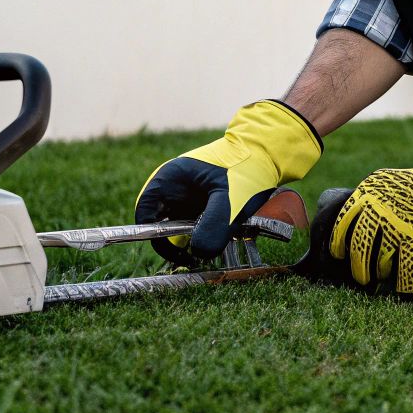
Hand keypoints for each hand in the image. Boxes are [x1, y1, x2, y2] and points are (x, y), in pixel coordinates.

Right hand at [134, 100, 320, 262]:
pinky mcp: (199, 203)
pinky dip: (204, 234)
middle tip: (197, 256)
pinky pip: (194, 225)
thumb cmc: (245, 169)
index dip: (153, 236)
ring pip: (179, 227)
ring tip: (215, 243)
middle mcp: (172, 188)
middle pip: (161, 223)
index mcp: (168, 179)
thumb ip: (214, 225)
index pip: (145, 213)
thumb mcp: (231, 199)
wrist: (267, 155)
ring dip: (193, 239)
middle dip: (176, 242)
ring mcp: (185, 195)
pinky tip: (222, 236)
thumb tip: (198, 253)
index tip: (177, 252)